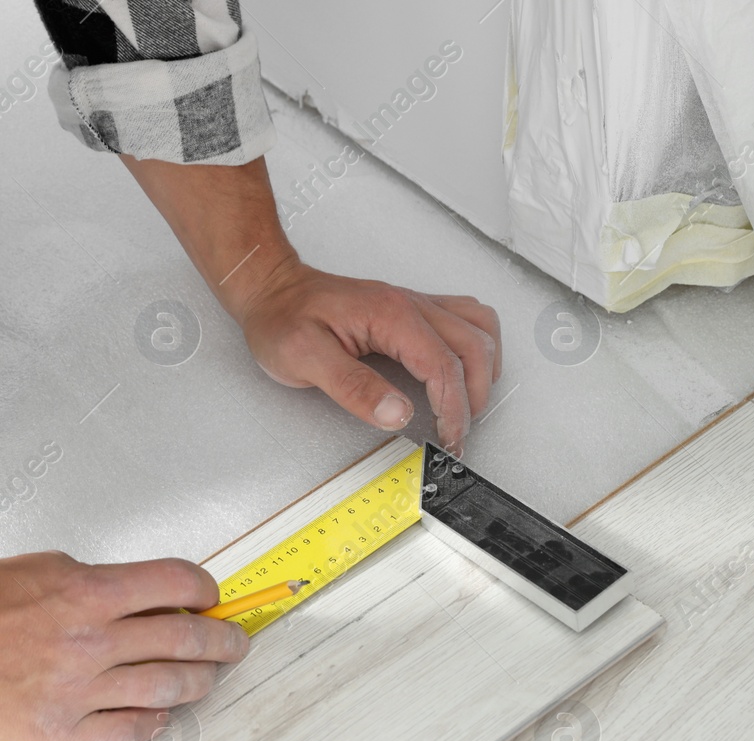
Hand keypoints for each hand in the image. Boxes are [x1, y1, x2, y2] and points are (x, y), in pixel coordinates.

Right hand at [0, 552, 249, 740]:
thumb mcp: (53, 567)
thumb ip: (108, 584)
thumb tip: (160, 599)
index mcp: (90, 592)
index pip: (178, 584)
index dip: (207, 590)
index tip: (212, 597)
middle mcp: (91, 640)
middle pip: (187, 640)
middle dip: (224, 640)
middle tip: (235, 642)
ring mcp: (78, 689)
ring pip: (169, 689)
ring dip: (199, 681)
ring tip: (206, 677)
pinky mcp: (61, 730)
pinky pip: (131, 731)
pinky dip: (155, 721)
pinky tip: (160, 713)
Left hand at [235, 259, 502, 450]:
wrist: (270, 288)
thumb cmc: (281, 319)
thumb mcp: (304, 359)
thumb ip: (353, 387)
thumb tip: (397, 413)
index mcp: (390, 315)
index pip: (443, 365)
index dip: (453, 409)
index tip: (448, 440)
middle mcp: (410, 304)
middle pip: (472, 347)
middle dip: (473, 397)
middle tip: (457, 433)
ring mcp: (414, 303)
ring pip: (479, 328)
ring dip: (483, 368)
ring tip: (469, 405)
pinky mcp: (412, 308)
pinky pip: (466, 318)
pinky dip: (476, 347)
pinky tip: (465, 370)